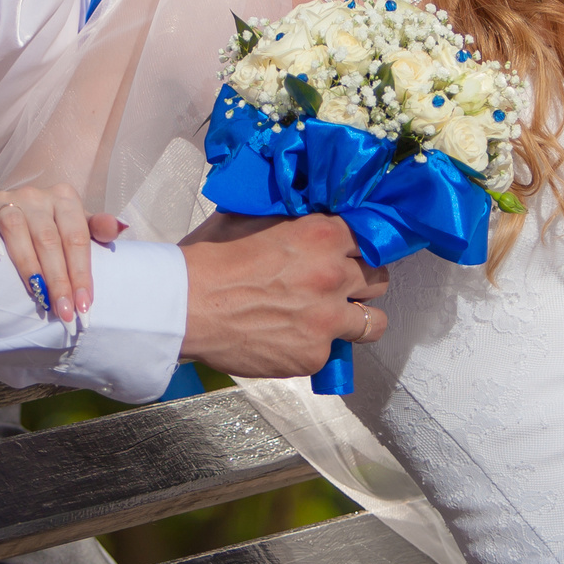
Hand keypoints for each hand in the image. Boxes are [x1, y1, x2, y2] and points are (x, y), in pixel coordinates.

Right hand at [0, 183, 122, 324]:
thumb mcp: (78, 224)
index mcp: (65, 199)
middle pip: (49, 240)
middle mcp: (36, 196)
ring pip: (16, 228)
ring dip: (28, 265)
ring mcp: (6, 198)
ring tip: (38, 295)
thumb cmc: (52, 225)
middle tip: (63, 312)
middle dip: (58, 279)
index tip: (84, 306)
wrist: (14, 209)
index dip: (81, 274)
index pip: (76, 239)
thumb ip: (97, 228)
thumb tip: (120, 227)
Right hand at [178, 212, 389, 376]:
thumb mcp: (252, 218)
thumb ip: (290, 216)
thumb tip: (305, 208)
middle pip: (379, 279)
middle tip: (338, 284)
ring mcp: (327, 320)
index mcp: (321, 235)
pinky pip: (334, 352)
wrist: (184, 307)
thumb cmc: (210, 259)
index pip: (371, 237)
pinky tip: (290, 337)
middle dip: (362, 280)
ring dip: (357, 317)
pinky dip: (316, 346)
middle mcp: (333, 276)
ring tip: (332, 317)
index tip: (352, 252)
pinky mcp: (314, 355)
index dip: (359, 246)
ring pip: (373, 322)